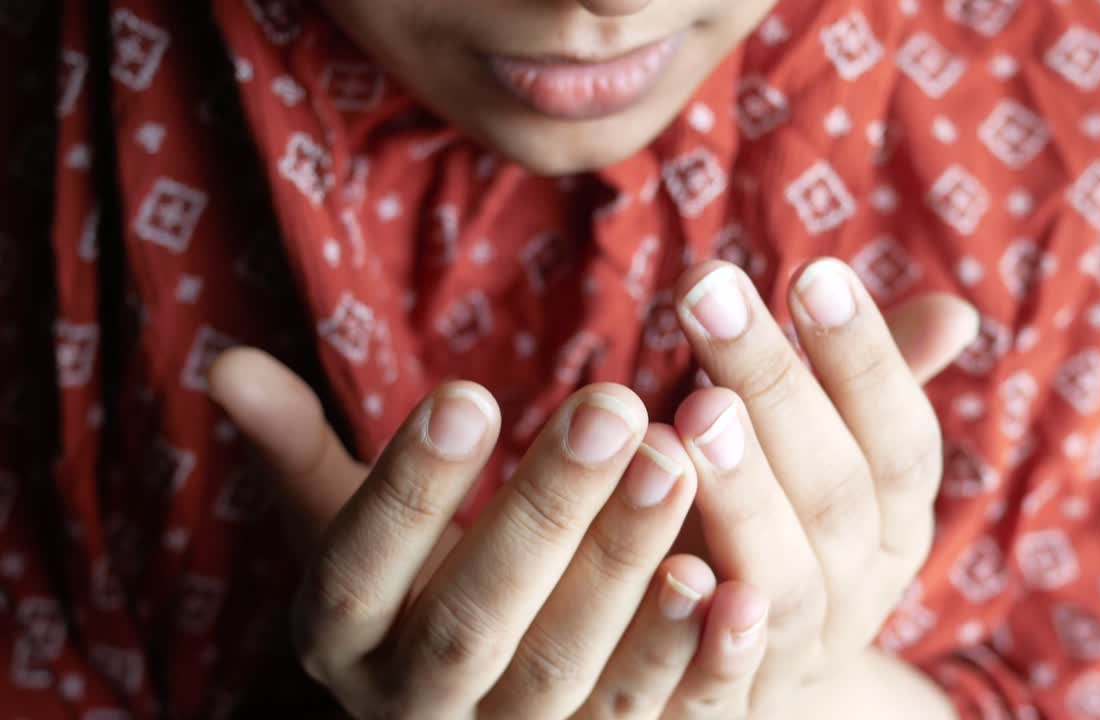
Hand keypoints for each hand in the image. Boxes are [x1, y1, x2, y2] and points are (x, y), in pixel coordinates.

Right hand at [209, 351, 771, 718]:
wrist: (469, 711)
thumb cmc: (412, 591)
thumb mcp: (349, 534)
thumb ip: (301, 456)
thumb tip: (226, 365)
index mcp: (346, 639)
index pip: (359, 567)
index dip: (408, 489)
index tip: (468, 397)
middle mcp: (420, 706)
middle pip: (477, 621)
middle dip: (547, 515)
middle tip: (614, 407)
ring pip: (571, 677)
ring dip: (626, 577)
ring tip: (680, 465)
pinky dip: (700, 668)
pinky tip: (742, 589)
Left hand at [661, 259, 977, 716]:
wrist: (746, 669)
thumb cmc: (776, 519)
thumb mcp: (826, 455)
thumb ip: (867, 387)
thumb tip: (956, 312)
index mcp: (896, 522)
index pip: (901, 437)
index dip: (865, 358)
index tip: (813, 271)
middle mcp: (862, 590)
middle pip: (836, 490)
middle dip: (776, 388)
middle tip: (710, 295)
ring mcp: (802, 654)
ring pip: (788, 580)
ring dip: (747, 497)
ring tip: (693, 410)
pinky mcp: (733, 706)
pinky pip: (727, 679)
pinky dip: (713, 633)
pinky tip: (674, 568)